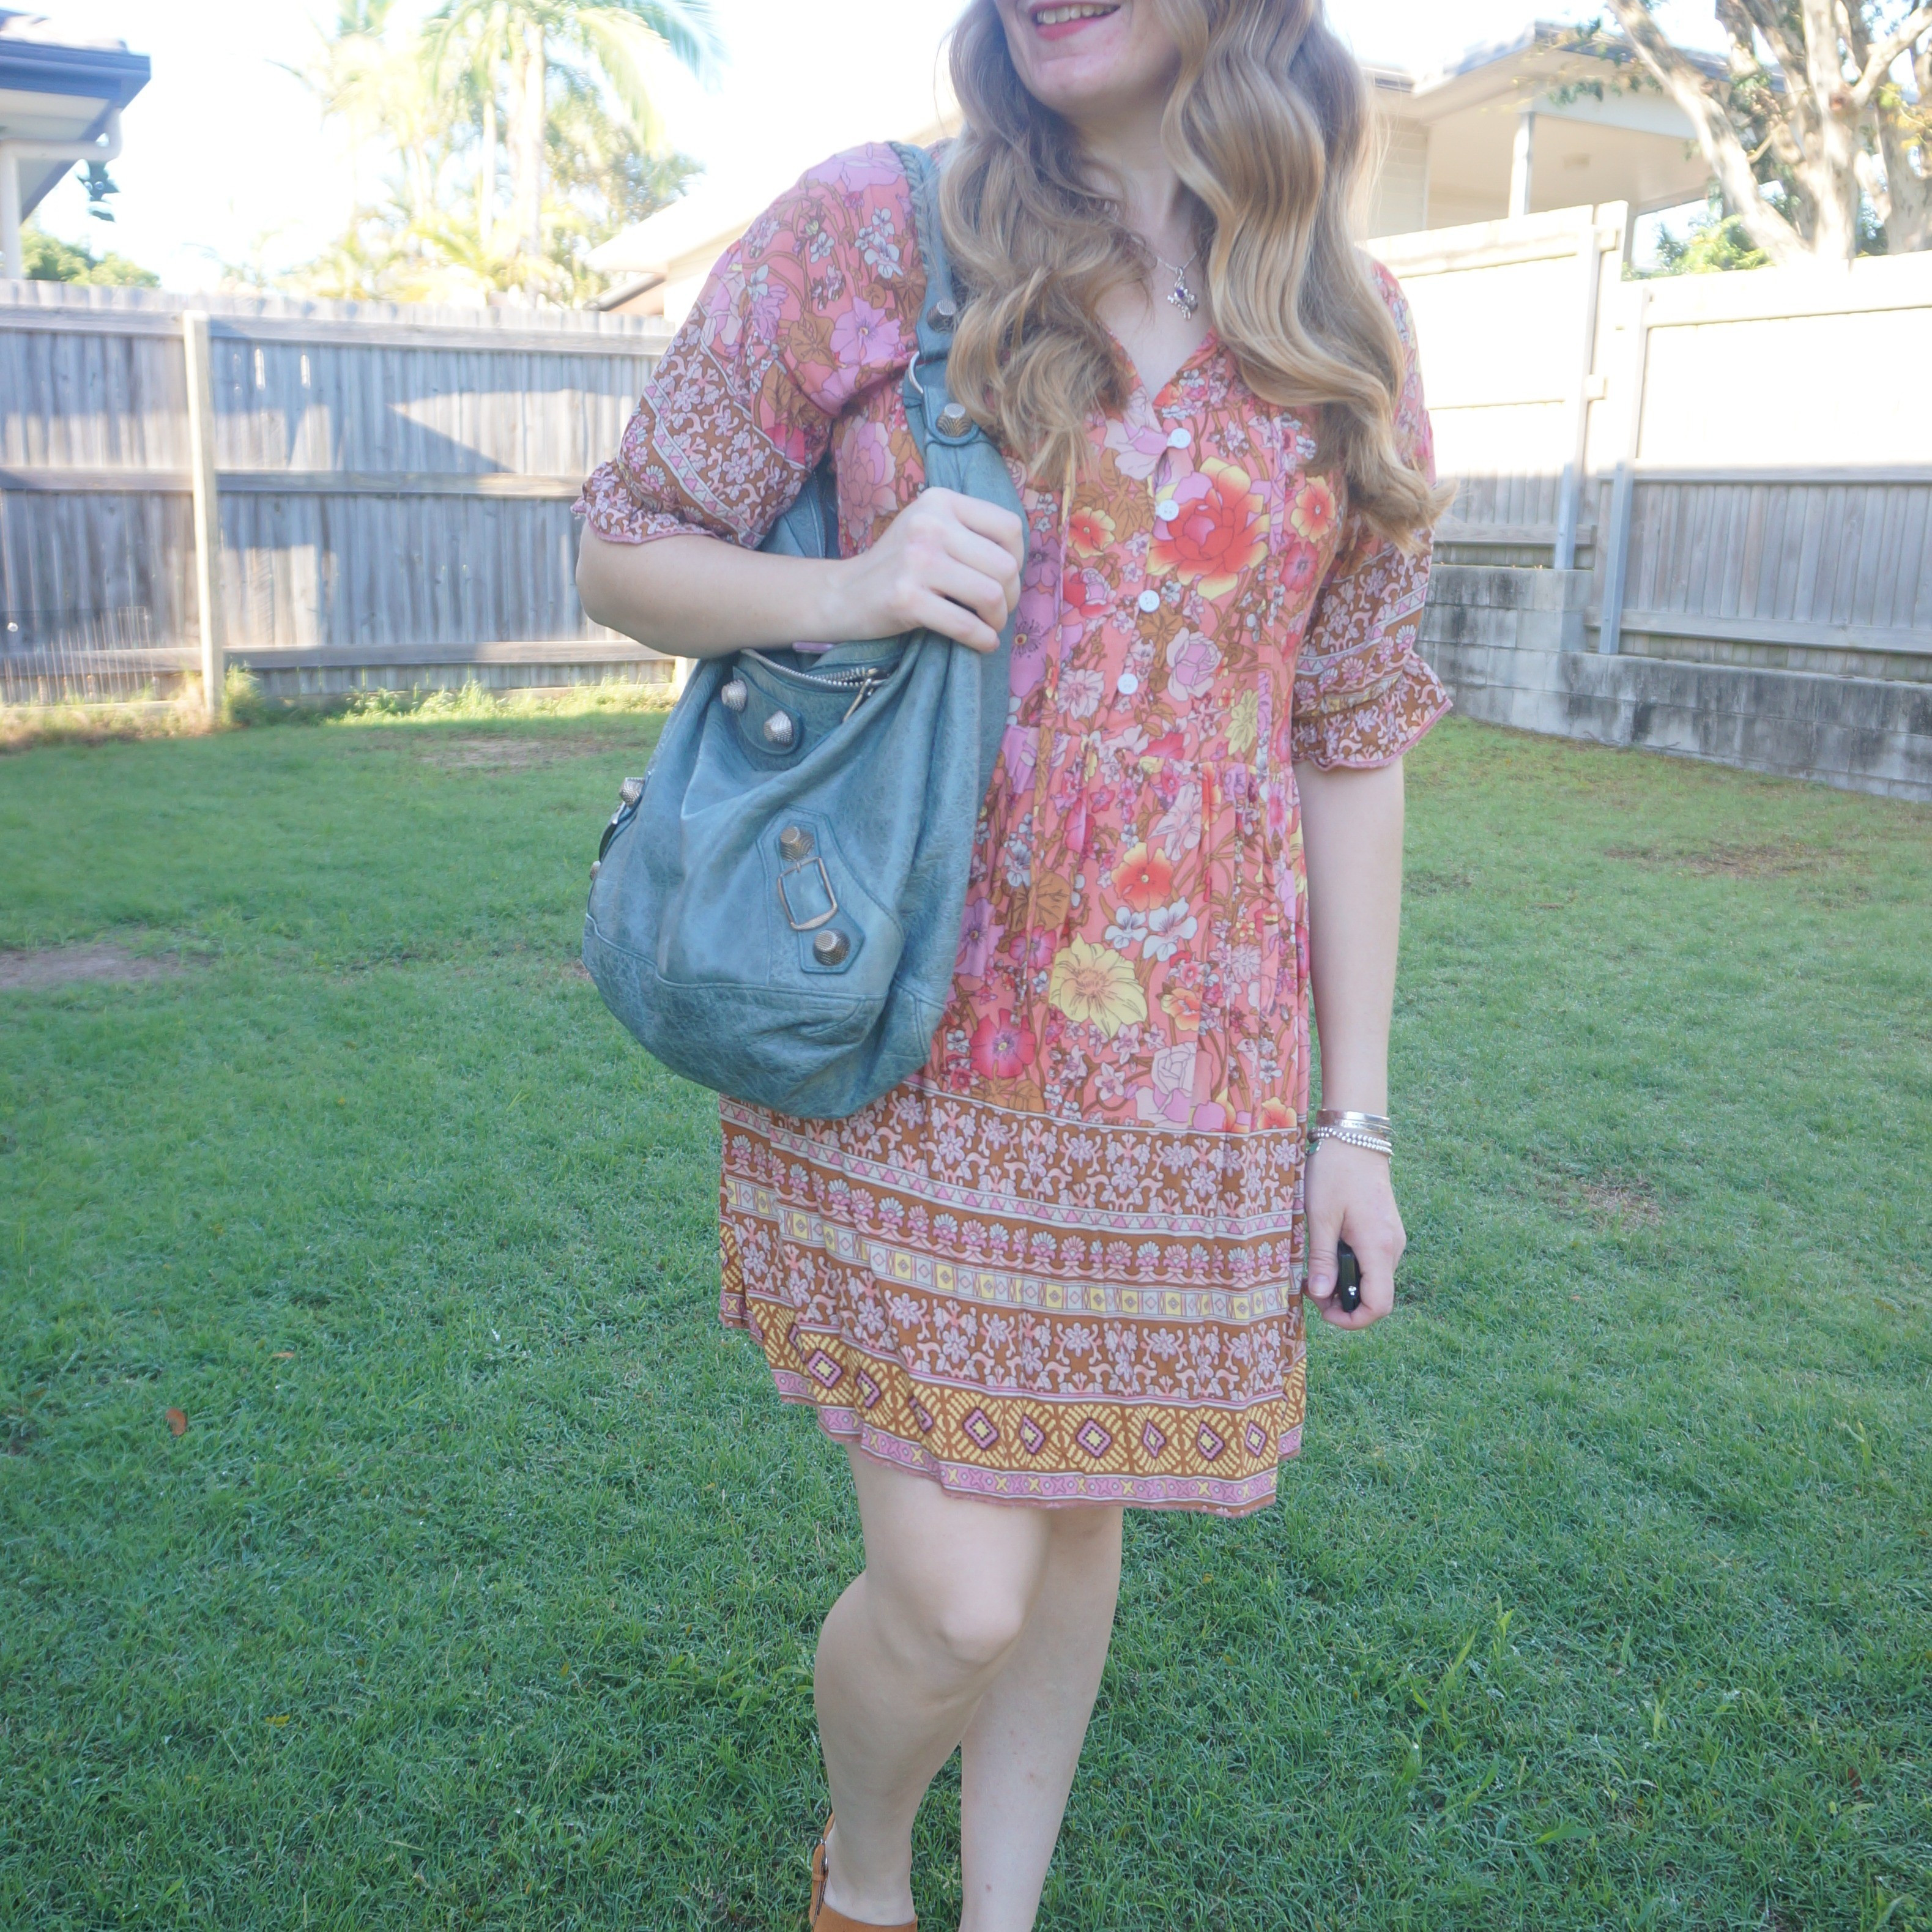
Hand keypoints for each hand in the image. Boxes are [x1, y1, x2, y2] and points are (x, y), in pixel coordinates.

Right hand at [830, 487, 1025, 653]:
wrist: (844, 594)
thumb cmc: (897, 566)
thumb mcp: (929, 529)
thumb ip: (968, 531)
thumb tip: (1019, 561)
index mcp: (940, 501)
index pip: (1009, 526)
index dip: (1018, 558)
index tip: (1004, 578)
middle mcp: (929, 524)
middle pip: (1005, 565)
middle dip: (1010, 596)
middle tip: (996, 610)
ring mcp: (916, 561)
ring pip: (991, 595)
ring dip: (998, 619)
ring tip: (988, 626)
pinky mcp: (906, 599)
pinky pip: (965, 624)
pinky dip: (982, 640)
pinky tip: (981, 642)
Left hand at [1304, 1139, 1404, 1329]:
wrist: (1355, 1137)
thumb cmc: (1334, 1173)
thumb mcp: (1320, 1217)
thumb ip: (1322, 1259)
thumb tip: (1321, 1296)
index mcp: (1378, 1247)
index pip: (1379, 1305)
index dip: (1353, 1320)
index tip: (1324, 1311)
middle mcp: (1393, 1247)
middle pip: (1377, 1296)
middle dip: (1344, 1303)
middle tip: (1311, 1289)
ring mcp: (1393, 1238)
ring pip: (1374, 1280)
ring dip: (1347, 1285)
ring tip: (1316, 1271)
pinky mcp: (1387, 1231)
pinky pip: (1373, 1262)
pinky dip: (1353, 1269)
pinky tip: (1330, 1254)